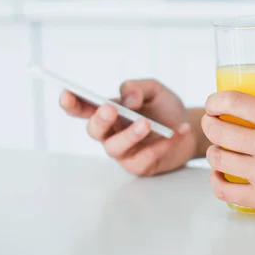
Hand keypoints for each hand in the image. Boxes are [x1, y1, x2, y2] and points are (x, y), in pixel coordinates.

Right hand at [60, 79, 196, 175]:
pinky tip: (178, 131)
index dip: (71, 103)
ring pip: (115, 148)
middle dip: (99, 120)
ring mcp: (124, 151)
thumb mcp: (155, 90)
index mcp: (108, 111)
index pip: (83, 108)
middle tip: (110, 109)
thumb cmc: (165, 109)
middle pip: (94, 131)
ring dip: (129, 135)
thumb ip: (139, 88)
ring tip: (146, 123)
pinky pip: (145, 158)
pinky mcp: (140, 166)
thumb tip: (127, 99)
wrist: (189, 129)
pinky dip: (162, 144)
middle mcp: (111, 133)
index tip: (66, 94)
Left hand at [202, 88, 254, 218]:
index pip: (235, 102)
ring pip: (220, 160)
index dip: (216, 100)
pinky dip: (217, 181)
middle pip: (221, 132)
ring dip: (213, 151)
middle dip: (210, 124)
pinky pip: (226, 191)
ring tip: (218, 148)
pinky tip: (220, 173)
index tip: (213, 102)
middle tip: (212, 123)